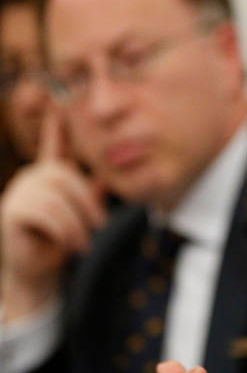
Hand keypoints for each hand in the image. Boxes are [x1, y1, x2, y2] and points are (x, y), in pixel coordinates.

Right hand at [0, 108, 105, 321]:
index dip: (58, 125)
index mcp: (50, 176)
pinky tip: (72, 245)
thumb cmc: (61, 241)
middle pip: (63, 176)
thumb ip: (92, 193)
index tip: (61, 100)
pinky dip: (65, 230)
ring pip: (57, 198)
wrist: (39, 271)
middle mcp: (31, 179)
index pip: (55, 146)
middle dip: (86, 201)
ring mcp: (19, 194)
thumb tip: (109, 174)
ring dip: (77, 223)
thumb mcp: (82, 214)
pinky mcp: (12, 212)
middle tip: (99, 224)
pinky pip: (46, 213)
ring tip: (83, 241)